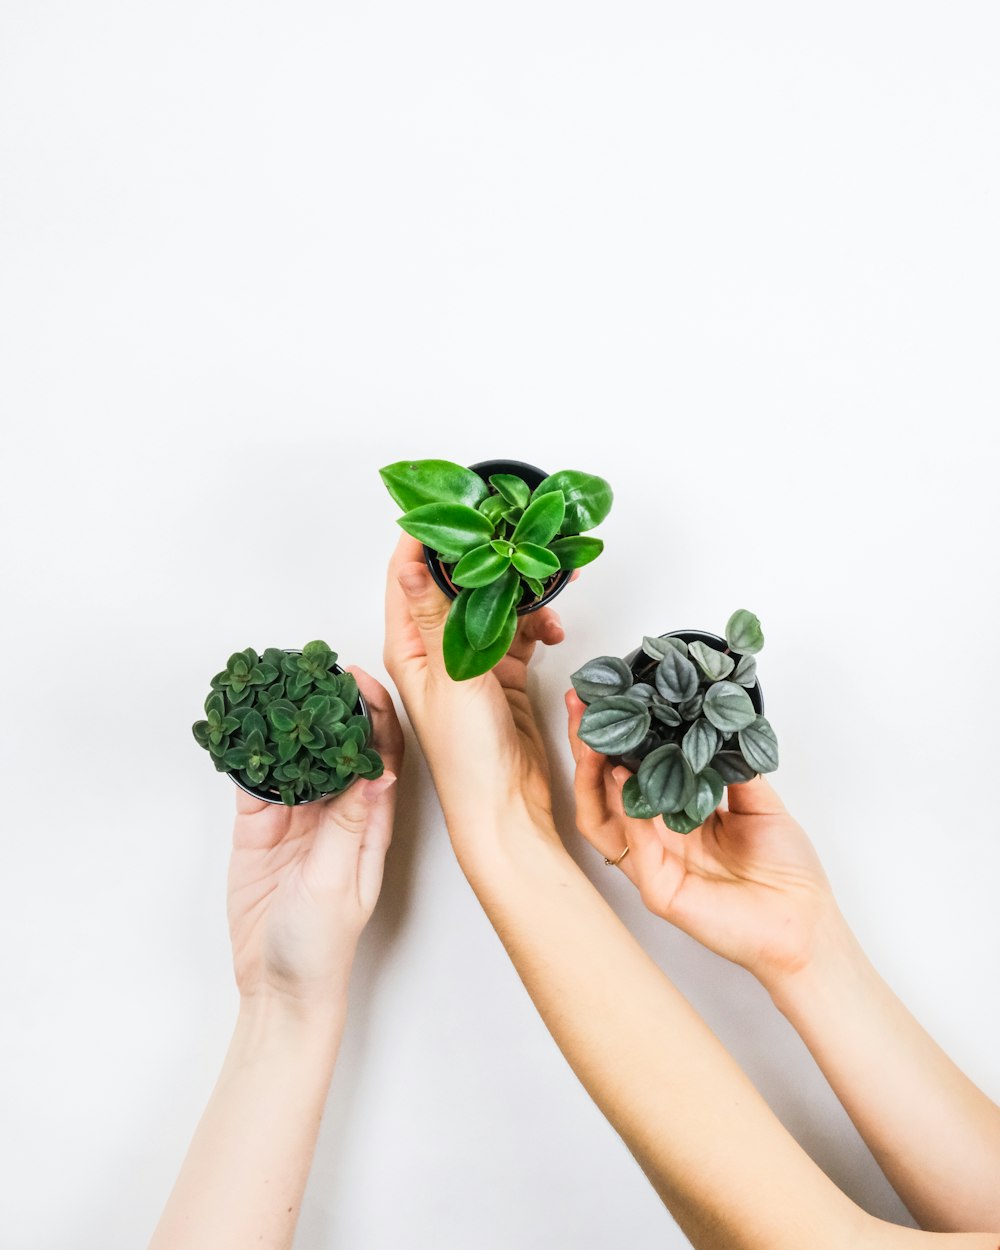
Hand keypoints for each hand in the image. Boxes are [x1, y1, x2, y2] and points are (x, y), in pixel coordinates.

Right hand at [227, 669, 402, 1013]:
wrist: (278, 985)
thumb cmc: (323, 945)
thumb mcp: (337, 881)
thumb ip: (349, 826)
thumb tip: (376, 769)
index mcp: (370, 821)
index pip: (379, 753)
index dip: (374, 713)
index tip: (359, 678)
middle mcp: (337, 810)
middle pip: (337, 743)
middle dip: (330, 703)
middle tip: (314, 665)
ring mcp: (297, 815)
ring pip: (295, 753)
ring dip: (289, 719)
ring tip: (276, 681)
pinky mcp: (259, 826)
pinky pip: (255, 777)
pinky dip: (248, 750)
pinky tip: (240, 723)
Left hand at [384, 536, 564, 827]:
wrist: (505, 809)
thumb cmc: (467, 756)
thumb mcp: (451, 677)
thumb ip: (439, 617)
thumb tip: (412, 562)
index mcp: (410, 646)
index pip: (407, 573)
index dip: (425, 534)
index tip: (451, 500)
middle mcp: (436, 648)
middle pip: (456, 582)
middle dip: (486, 556)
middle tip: (515, 531)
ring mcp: (471, 660)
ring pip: (495, 604)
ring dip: (522, 591)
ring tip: (550, 581)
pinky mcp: (502, 675)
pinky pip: (520, 632)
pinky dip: (539, 624)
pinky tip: (552, 630)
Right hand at [567, 691, 838, 994]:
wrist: (806, 921)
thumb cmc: (788, 870)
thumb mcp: (760, 800)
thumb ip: (729, 764)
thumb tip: (710, 717)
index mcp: (674, 815)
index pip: (628, 771)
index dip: (613, 737)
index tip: (606, 697)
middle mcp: (655, 837)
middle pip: (600, 791)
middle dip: (586, 747)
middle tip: (580, 707)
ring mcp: (651, 865)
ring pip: (598, 821)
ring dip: (590, 779)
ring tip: (592, 741)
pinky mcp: (657, 891)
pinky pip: (632, 849)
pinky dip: (627, 813)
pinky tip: (625, 779)